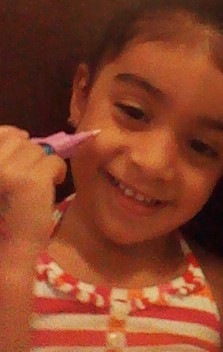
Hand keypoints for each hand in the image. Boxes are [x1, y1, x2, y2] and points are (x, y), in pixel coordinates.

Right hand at [0, 126, 65, 254]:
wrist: (6, 252)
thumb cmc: (1, 215)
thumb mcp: (0, 177)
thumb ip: (4, 156)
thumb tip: (22, 133)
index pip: (3, 132)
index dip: (14, 140)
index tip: (19, 160)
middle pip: (22, 139)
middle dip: (30, 156)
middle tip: (26, 180)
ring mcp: (8, 169)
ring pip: (40, 150)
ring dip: (43, 166)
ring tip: (33, 189)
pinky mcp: (30, 179)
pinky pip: (54, 162)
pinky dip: (56, 174)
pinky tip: (45, 191)